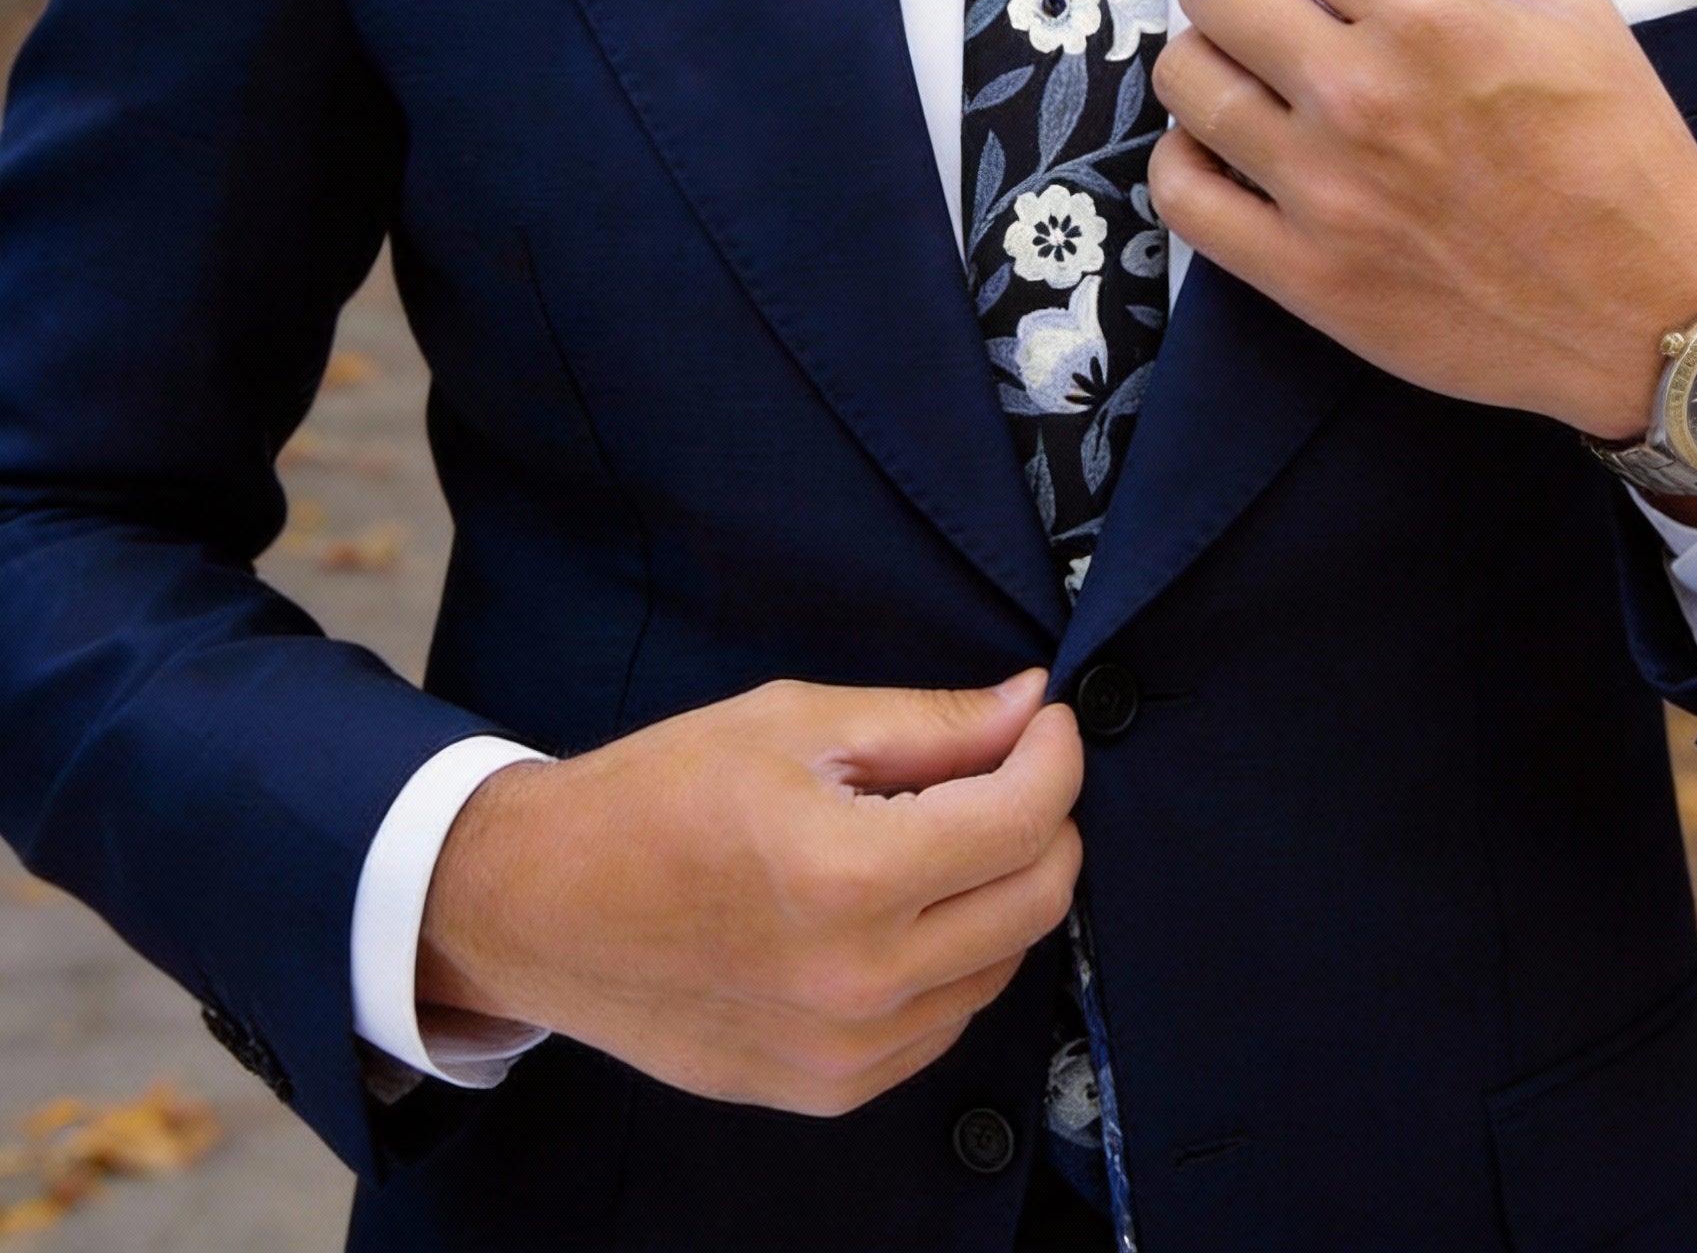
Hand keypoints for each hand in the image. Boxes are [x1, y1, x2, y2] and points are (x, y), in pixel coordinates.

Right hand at [417, 671, 1082, 1115]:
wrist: (541, 906)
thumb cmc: (656, 796)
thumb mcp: (792, 722)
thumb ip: (929, 722)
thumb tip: (1029, 705)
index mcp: (848, 876)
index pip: (1023, 819)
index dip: (1055, 754)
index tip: (1047, 721)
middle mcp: (860, 982)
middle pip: (1036, 899)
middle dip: (1048, 819)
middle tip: (1012, 766)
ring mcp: (847, 1052)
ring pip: (1002, 964)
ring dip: (1002, 889)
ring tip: (944, 829)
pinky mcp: (830, 1090)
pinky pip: (946, 1021)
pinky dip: (956, 954)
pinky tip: (906, 902)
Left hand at [1147, 0, 1696, 442]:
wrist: (1649, 311)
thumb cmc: (1620, 152)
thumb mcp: (1566, 7)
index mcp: (1426, 15)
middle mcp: (1360, 94)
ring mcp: (1322, 190)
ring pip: (1184, 80)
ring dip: (1206, 56)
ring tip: (1250, 69)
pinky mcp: (1302, 273)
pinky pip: (1182, 196)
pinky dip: (1186, 160)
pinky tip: (1228, 147)